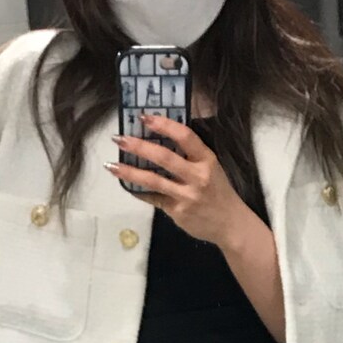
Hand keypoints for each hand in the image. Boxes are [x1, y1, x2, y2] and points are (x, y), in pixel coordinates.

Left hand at [107, 113, 250, 247]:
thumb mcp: (211, 167)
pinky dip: (139, 192)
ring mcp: (186, 196)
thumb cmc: (218, 192)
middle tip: (119, 139)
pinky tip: (126, 185)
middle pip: (164, 158)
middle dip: (139, 147)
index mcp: (207, 160)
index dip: (164, 125)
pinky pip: (154, 199)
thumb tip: (160, 138)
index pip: (185, 136)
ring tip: (112, 166)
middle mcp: (197, 177)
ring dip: (130, 172)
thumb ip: (190, 155)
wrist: (230, 225)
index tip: (144, 117)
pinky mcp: (177, 213)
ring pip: (153, 181)